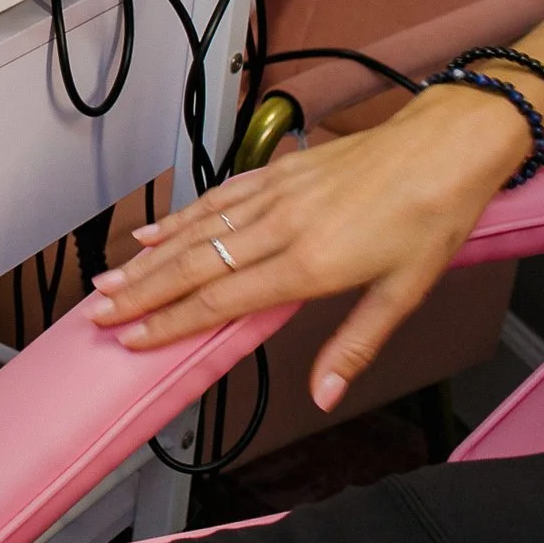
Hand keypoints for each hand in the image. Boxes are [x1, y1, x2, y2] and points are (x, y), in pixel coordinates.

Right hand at [85, 85, 532, 411]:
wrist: (444, 147)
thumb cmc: (431, 218)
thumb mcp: (405, 292)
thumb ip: (355, 345)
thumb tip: (323, 394)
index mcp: (310, 263)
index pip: (222, 300)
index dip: (172, 322)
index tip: (134, 339)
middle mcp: (281, 227)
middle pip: (195, 266)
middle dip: (142, 293)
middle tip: (99, 313)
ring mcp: (275, 195)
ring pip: (197, 231)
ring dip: (149, 259)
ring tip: (110, 279)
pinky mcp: (278, 173)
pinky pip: (217, 198)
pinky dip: (180, 216)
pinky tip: (155, 230)